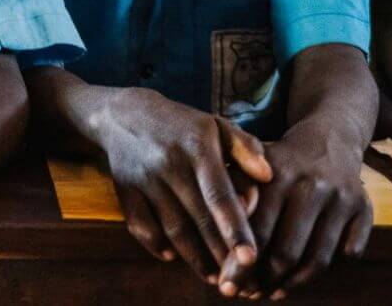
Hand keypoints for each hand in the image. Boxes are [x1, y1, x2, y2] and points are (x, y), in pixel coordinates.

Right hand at [96, 89, 271, 289]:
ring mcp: (144, 178)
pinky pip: (142, 228)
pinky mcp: (125, 189)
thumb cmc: (181, 124)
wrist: (123, 112)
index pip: (219, 194)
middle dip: (221, 255)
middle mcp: (169, 163)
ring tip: (215, 277)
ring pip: (173, 230)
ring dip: (195, 258)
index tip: (251, 257)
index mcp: (197, 146)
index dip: (235, 228)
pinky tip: (174, 256)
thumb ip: (245, 148)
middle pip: (199, 220)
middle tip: (241, 280)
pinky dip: (158, 246)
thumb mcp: (214, 125)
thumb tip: (268, 176)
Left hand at [219, 120, 371, 298]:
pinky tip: (298, 280)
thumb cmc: (277, 160)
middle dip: (264, 279)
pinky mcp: (364, 208)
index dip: (241, 263)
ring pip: (317, 260)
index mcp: (278, 172)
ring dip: (291, 284)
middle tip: (248, 293)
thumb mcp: (250, 162)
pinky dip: (323, 272)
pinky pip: (348, 254)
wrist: (327, 137)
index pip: (258, 230)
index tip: (227, 283)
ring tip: (270, 292)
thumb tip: (219, 235)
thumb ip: (233, 191)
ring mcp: (340, 197)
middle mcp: (312, 185)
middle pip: (287, 251)